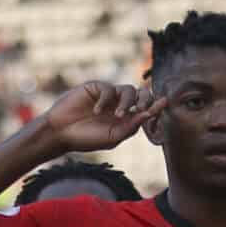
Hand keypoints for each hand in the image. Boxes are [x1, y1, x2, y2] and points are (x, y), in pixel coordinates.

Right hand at [42, 81, 166, 152]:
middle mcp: (120, 106)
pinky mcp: (97, 88)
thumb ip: (131, 126)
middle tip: (141, 108)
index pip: (146, 109)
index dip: (156, 106)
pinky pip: (109, 88)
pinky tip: (96, 111)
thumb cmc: (86, 139)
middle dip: (146, 100)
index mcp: (127, 119)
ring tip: (116, 115)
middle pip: (142, 95)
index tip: (164, 103)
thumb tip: (148, 114)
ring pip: (129, 90)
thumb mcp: (112, 137)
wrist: (61, 133)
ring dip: (127, 102)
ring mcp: (109, 96)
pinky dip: (105, 100)